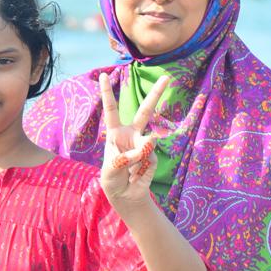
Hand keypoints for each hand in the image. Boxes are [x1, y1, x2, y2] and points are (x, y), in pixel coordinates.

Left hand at [98, 71, 169, 203]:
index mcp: (115, 133)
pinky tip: (137, 174)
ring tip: (129, 170)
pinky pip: (149, 158)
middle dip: (156, 94)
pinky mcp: (153, 156)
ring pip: (147, 142)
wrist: (125, 195)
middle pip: (145, 111)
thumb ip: (125, 157)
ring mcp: (144, 144)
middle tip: (166, 77)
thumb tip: (147, 146)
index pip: (111, 110)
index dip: (107, 93)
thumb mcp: (110, 169)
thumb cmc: (112, 179)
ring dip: (137, 157)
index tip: (103, 75)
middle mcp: (131, 134)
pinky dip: (141, 167)